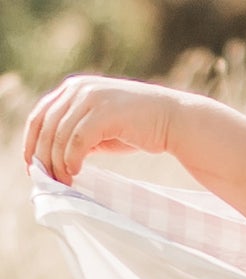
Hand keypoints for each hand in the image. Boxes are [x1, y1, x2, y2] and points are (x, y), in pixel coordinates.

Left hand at [23, 76, 179, 184]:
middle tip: (46, 180)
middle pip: (46, 126)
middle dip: (42, 156)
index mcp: (74, 89)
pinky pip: (78, 139)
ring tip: (63, 182)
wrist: (174, 120)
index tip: (33, 166)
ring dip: (57, 161)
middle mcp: (77, 89)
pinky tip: (75, 172)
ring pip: (60, 134)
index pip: (40, 115)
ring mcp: (90, 98)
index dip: (31, 142)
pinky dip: (72, 158)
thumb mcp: (103, 128)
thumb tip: (59, 157)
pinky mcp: (104, 113)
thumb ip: (81, 135)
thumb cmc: (140, 128)